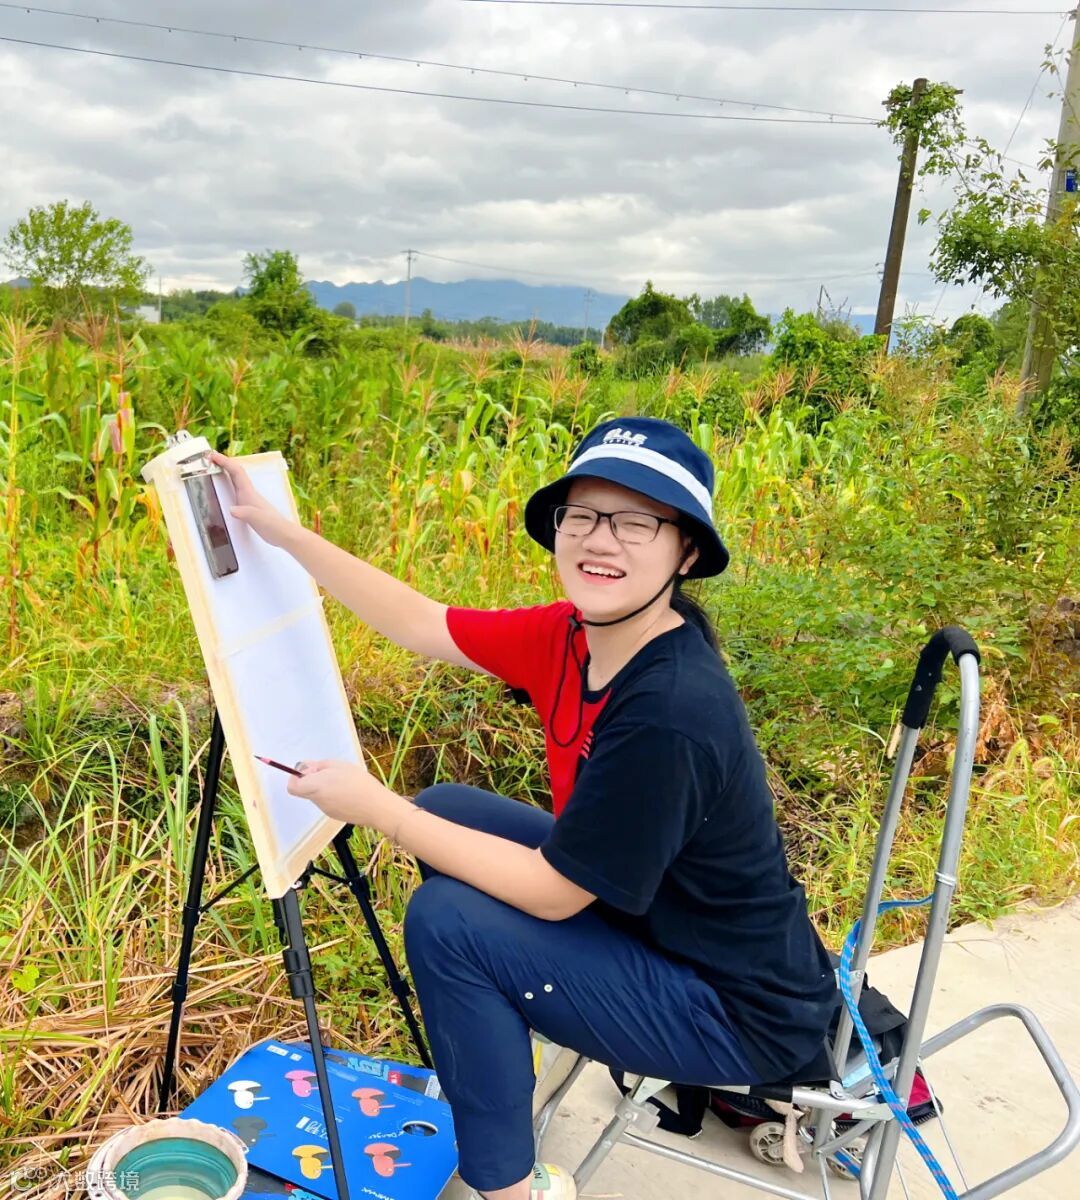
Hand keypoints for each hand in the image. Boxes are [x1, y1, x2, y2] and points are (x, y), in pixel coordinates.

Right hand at [209, 451, 293, 548]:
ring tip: (214, 469)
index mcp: (249, 493)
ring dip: (226, 472)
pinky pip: (237, 491)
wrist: (283, 534)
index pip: (236, 472)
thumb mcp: (257, 519)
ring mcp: (250, 500)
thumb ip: (245, 513)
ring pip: (236, 481)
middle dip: (223, 463)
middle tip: (210, 459)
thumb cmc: (272, 526)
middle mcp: (249, 493)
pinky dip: (229, 485)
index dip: (224, 462)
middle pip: (235, 473)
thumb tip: (231, 509)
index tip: (213, 455)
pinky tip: (226, 490)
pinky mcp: (250, 507)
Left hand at [286, 758, 401, 828]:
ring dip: (325, 787)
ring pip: (318, 795)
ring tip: (345, 781)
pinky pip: (327, 802)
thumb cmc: (360, 783)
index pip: (292, 787)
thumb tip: (305, 768)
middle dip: (313, 779)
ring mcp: (325, 809)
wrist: (376, 807)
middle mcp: (317, 800)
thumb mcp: (339, 765)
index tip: (307, 771)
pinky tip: (349, 792)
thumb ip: (319, 766)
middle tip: (331, 772)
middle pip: (306, 789)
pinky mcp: (334, 815)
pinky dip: (333, 795)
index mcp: (316, 786)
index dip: (295, 777)